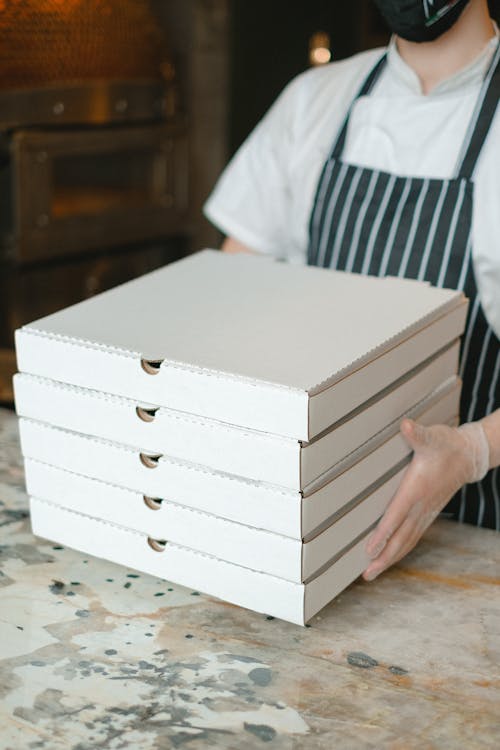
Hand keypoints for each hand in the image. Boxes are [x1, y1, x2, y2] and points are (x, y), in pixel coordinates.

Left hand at [363, 418, 489, 581]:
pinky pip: (413, 536)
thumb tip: (406, 425)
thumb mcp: (432, 436)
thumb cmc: (446, 445)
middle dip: (384, 557)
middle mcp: (421, 505)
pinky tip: (390, 556)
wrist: (469, 456)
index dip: (383, 534)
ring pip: (407, 541)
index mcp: (417, 489)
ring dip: (390, 558)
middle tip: (366, 574)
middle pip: (401, 538)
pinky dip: (400, 549)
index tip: (369, 550)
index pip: (396, 516)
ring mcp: (426, 512)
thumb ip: (418, 434)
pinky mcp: (428, 513)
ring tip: (373, 572)